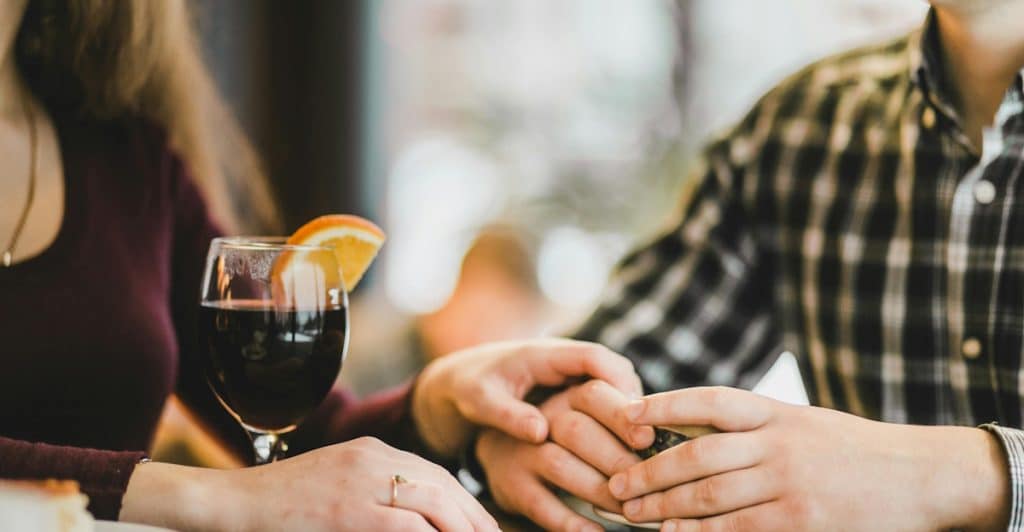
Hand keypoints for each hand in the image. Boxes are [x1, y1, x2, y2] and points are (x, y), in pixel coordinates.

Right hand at [121, 437, 498, 531]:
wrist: (232, 500)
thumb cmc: (282, 501)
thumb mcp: (335, 483)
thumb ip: (372, 491)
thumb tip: (414, 516)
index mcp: (371, 450)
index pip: (434, 473)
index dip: (464, 500)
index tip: (482, 524)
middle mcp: (372, 458)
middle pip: (441, 485)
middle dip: (473, 516)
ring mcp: (360, 482)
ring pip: (432, 503)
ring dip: (461, 528)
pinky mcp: (347, 510)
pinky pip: (404, 525)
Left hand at [412, 338, 642, 456]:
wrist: (462, 379)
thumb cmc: (470, 388)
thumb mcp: (481, 402)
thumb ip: (508, 415)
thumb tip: (540, 434)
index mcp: (545, 354)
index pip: (594, 357)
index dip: (618, 382)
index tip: (634, 412)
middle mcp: (566, 359)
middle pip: (616, 370)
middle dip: (634, 400)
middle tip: (647, 437)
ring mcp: (573, 373)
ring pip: (616, 384)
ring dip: (630, 411)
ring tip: (641, 446)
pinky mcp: (575, 388)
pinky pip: (607, 397)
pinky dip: (619, 417)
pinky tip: (625, 447)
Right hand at [476, 380, 654, 531]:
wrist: (502, 449)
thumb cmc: (570, 436)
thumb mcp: (588, 413)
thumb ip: (624, 417)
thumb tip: (675, 432)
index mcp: (568, 394)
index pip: (594, 394)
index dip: (622, 415)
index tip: (650, 438)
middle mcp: (543, 417)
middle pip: (577, 430)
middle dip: (616, 458)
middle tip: (648, 484)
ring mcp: (524, 452)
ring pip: (560, 465)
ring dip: (598, 490)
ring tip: (630, 510)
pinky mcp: (512, 485)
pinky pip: (541, 504)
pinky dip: (571, 522)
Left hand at [608, 386, 1009, 531]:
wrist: (921, 477)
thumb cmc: (853, 449)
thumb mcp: (803, 422)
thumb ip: (754, 426)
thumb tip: (690, 431)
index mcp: (778, 412)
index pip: (710, 401)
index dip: (664, 405)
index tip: (627, 415)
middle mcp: (779, 445)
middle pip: (697, 455)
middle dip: (650, 471)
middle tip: (616, 483)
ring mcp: (790, 485)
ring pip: (710, 496)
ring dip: (664, 507)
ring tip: (633, 512)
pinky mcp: (803, 523)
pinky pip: (739, 530)